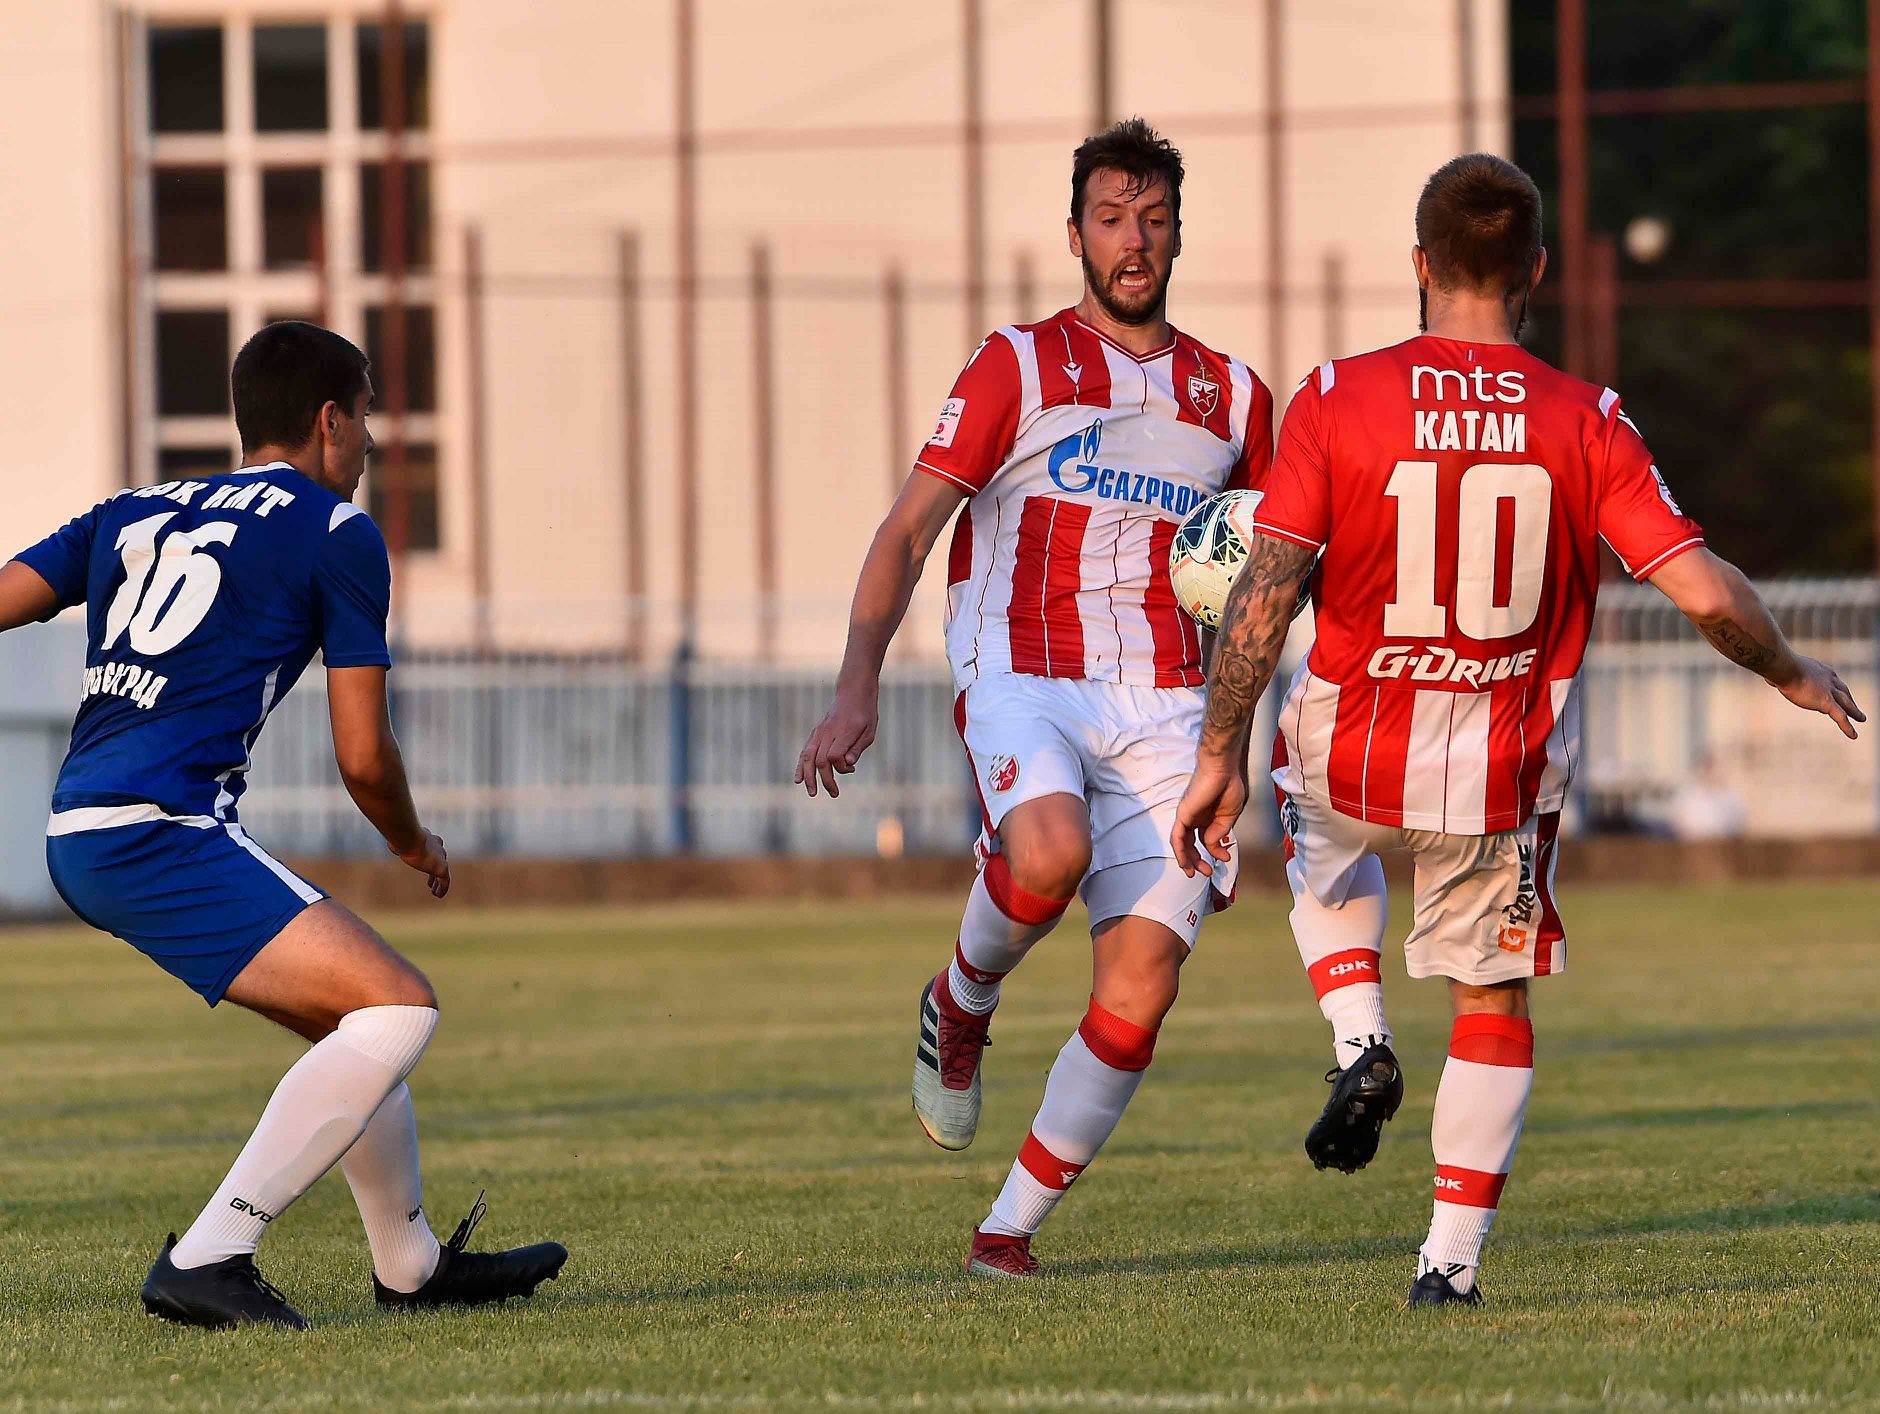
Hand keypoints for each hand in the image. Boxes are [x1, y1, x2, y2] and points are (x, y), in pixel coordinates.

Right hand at [395, 830, 450, 897]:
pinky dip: (442, 888)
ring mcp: (441, 857)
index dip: (430, 858)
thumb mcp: (400, 840)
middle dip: (435, 871)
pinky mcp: (442, 868)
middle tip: (431, 882)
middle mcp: (437, 846)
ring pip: (442, 872)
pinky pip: (445, 881)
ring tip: (434, 891)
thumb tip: (391, 845)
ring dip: (438, 882)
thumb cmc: (402, 839)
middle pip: (439, 860)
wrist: (411, 840)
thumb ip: (398, 844)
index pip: (432, 848)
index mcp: (428, 838)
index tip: (425, 865)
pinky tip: (438, 895)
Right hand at [794, 685, 878, 797]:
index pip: (834, 756)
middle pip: (820, 760)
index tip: (851, 768)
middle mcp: (828, 732)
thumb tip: (849, 764)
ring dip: (808, 777)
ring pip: (808, 757)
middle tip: (834, 794)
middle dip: (825, 780)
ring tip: (811, 792)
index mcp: (844, 732)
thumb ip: (857, 748)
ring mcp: (819, 733)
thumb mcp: (869, 731)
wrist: (853, 693)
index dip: (841, 767)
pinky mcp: (815, 734)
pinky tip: (798, 780)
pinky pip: (805, 752)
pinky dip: (800, 766)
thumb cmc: (864, 713)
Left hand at [1170, 753, 1248, 877]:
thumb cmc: (1228, 786)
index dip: (1215, 851)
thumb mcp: (1229, 816)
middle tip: (1206, 872)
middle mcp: (1195, 818)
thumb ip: (1220, 833)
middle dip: (1197, 860)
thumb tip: (1214, 848)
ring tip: (1192, 873)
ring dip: (1187, 860)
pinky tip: (1184, 862)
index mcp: (1207, 817)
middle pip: (1191, 844)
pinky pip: (1177, 837)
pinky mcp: (1182, 815)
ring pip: (1182, 843)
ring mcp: (1187, 817)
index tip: (1225, 858)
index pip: (1206, 839)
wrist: (1222, 770)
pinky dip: (1180, 851)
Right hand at [1773, 655, 1865, 739]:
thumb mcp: (1781, 670)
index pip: (1831, 680)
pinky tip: (1853, 736)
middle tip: (1855, 707)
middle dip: (1850, 699)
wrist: (1786, 667)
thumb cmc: (1779, 666)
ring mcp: (1830, 691)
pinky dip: (1847, 727)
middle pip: (1843, 691)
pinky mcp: (1827, 703)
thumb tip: (1769, 679)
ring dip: (1855, 711)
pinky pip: (1841, 717)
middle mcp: (1829, 679)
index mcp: (1820, 670)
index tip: (1835, 690)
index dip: (1834, 686)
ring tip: (1862, 718)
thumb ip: (1780, 676)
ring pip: (1847, 704)